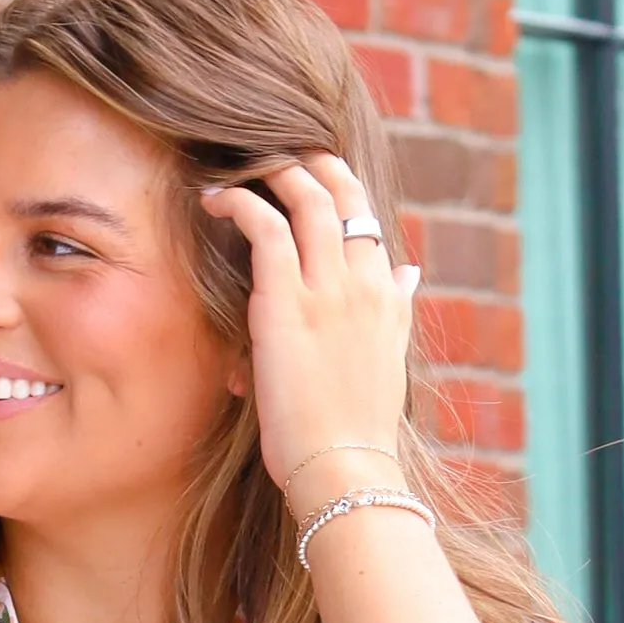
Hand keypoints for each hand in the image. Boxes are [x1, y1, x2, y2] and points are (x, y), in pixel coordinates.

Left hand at [199, 155, 419, 507]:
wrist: (347, 467)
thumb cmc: (359, 427)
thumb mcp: (390, 359)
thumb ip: (398, 308)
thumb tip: (407, 271)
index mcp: (387, 295)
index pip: (368, 218)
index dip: (340, 187)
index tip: (311, 175)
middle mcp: (363, 282)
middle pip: (342, 193)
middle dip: (308, 162)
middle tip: (273, 155)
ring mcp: (327, 289)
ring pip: (307, 198)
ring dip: (272, 172)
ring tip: (238, 169)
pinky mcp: (286, 303)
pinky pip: (265, 227)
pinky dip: (240, 203)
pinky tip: (216, 201)